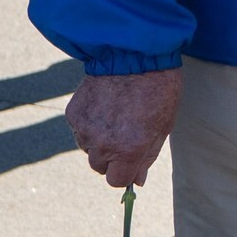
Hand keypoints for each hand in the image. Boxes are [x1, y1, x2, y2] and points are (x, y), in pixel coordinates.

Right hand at [66, 69, 181, 188]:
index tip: (131, 163)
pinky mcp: (72, 114)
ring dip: (99, 141)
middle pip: (100, 167)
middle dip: (113, 157)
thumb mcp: (164, 126)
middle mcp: (102, 143)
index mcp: (128, 149)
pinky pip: (79, 130)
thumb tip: (136, 181)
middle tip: (126, 135)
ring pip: (88, 149)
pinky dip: (90, 124)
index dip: (125, 173)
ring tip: (117, 116)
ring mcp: (84, 129)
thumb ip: (147, 156)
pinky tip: (105, 106)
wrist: (135, 55)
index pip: (116, 181)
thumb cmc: (158, 89)